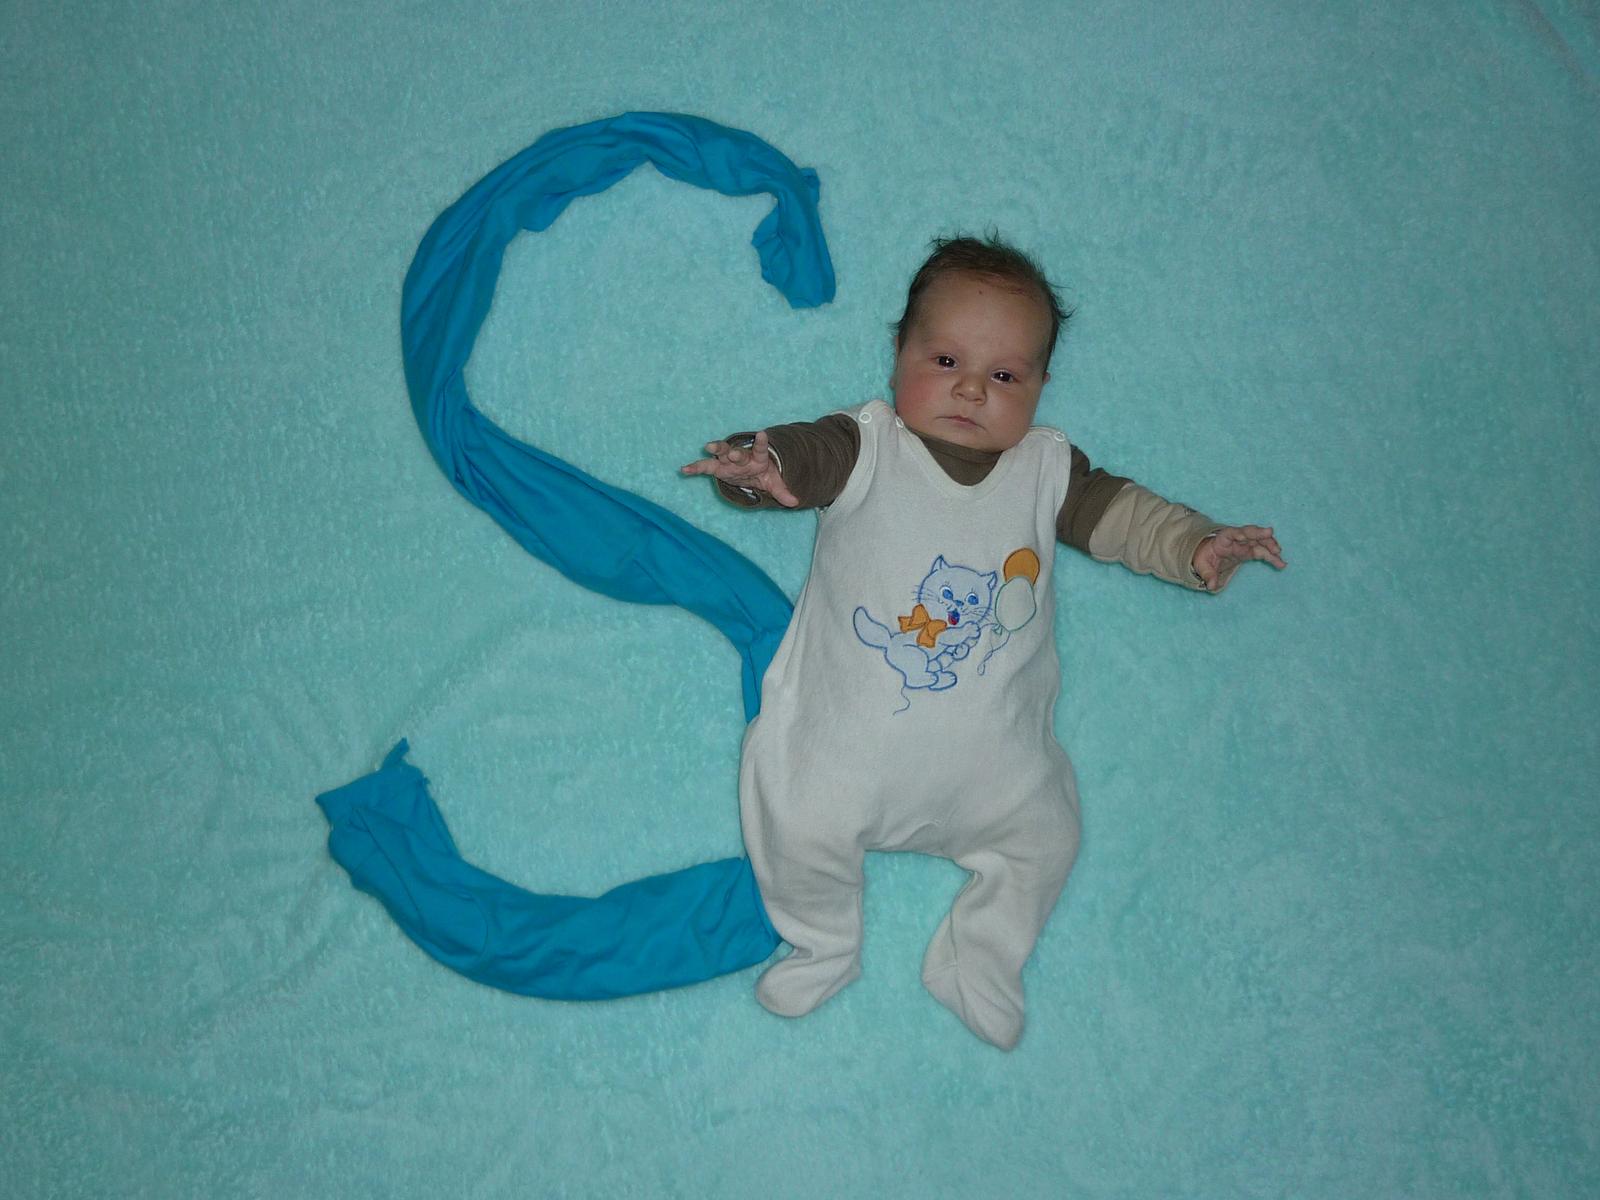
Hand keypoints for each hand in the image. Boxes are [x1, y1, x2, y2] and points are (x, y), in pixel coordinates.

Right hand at [680, 430, 798, 507]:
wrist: (750, 468)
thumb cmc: (762, 472)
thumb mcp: (773, 482)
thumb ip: (782, 491)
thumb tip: (795, 502)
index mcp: (758, 458)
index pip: (760, 449)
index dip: (761, 442)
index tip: (762, 434)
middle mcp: (741, 456)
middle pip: (737, 452)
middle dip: (734, 451)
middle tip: (732, 452)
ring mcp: (728, 460)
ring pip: (720, 452)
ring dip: (715, 449)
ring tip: (707, 447)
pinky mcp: (717, 467)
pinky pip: (704, 467)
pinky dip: (695, 468)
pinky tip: (684, 470)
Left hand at [1192, 525, 1285, 591]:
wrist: (1209, 555)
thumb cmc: (1205, 558)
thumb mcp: (1202, 566)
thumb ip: (1207, 575)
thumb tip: (1211, 586)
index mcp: (1223, 539)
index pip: (1231, 533)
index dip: (1240, 532)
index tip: (1246, 534)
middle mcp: (1236, 539)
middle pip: (1249, 533)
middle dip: (1259, 533)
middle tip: (1270, 533)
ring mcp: (1245, 544)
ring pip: (1260, 541)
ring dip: (1270, 546)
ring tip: (1279, 555)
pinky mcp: (1251, 551)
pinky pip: (1263, 552)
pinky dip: (1272, 556)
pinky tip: (1281, 563)